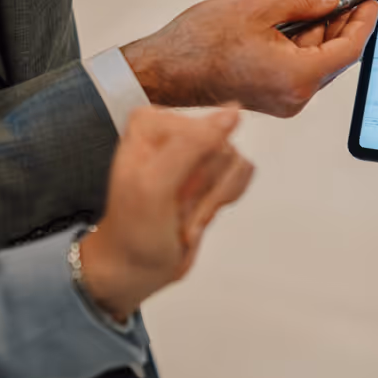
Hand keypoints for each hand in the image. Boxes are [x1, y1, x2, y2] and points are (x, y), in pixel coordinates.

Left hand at [80, 106, 253, 321]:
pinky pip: (242, 173)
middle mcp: (174, 128)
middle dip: (205, 189)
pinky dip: (222, 201)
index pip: (205, 131)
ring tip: (184, 214)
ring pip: (236, 162)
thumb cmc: (134, 228)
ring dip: (212, 200)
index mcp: (151, 122)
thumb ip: (192, 144)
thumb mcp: (155, 185)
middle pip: (224, 147)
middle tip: (176, 209)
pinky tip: (197, 213)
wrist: (136, 265)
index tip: (173, 197)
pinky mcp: (213, 168)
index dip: (196, 172)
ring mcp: (196, 148)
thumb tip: (233, 112)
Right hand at [121, 0, 377, 117]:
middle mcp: (295, 94)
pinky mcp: (266, 92)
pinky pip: (290, 59)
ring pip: (308, 51)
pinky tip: (277, 1)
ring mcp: (280, 97)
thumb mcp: (259, 7)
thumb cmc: (199, 45)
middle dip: (330, 10)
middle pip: (330, 50)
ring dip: (306, 16)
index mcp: (298, 77)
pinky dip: (288, 32)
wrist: (162, 70)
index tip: (370, 0)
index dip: (363, 20)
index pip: (349, 48)